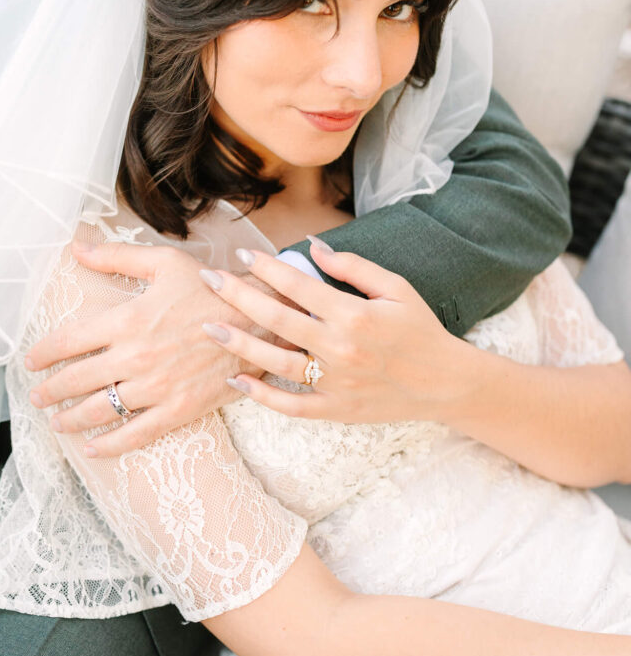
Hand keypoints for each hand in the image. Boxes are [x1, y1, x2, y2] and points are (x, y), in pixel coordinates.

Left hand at [25, 241, 278, 454]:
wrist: (258, 321)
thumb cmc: (210, 289)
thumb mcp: (164, 262)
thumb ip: (118, 257)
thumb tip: (77, 248)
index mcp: (127, 319)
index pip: (69, 340)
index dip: (44, 353)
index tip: (31, 360)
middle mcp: (134, 356)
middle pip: (76, 380)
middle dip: (50, 391)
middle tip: (36, 397)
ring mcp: (155, 387)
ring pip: (100, 410)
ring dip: (71, 419)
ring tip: (57, 422)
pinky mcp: (177, 409)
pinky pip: (135, 434)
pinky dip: (109, 445)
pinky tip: (92, 448)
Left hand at [199, 238, 475, 423]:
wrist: (447, 383)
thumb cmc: (421, 330)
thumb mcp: (395, 288)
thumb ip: (352, 266)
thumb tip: (311, 245)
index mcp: (354, 314)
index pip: (298, 285)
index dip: (267, 267)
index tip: (243, 253)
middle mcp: (339, 349)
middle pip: (276, 319)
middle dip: (238, 295)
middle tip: (210, 279)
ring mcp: (335, 383)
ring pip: (275, 362)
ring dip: (239, 343)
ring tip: (209, 327)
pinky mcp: (336, 410)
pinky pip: (290, 405)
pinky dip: (262, 395)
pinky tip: (237, 379)